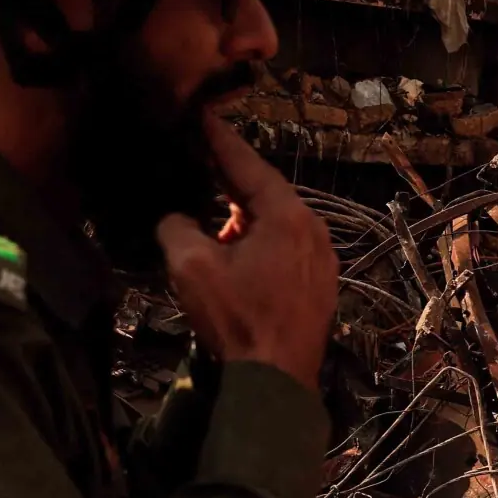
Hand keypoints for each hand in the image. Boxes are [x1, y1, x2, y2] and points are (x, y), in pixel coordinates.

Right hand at [156, 114, 338, 392]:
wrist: (275, 381)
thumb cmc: (237, 319)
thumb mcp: (192, 266)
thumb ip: (177, 228)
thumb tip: (175, 219)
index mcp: (286, 215)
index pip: (247, 165)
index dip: (220, 140)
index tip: (203, 116)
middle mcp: (313, 229)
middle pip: (266, 193)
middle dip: (230, 181)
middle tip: (201, 163)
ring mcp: (322, 260)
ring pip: (277, 223)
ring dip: (243, 218)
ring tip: (211, 215)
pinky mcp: (319, 287)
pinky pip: (286, 249)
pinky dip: (259, 242)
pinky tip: (236, 255)